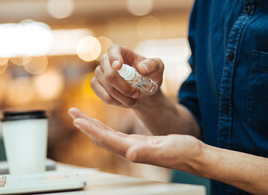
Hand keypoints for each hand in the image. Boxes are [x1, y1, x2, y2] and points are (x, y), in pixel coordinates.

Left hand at [68, 107, 203, 170]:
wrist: (194, 155)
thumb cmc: (184, 152)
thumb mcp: (167, 149)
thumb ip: (148, 152)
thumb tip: (129, 153)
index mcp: (133, 149)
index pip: (106, 138)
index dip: (91, 129)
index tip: (78, 119)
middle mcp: (130, 148)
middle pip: (102, 136)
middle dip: (86, 124)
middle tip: (73, 112)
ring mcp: (133, 146)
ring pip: (107, 135)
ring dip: (92, 125)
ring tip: (81, 116)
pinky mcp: (139, 142)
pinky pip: (116, 135)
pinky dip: (105, 128)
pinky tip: (102, 125)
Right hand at [91, 44, 163, 107]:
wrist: (142, 89)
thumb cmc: (150, 75)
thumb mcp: (158, 68)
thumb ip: (153, 65)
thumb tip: (141, 69)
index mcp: (120, 51)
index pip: (113, 51)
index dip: (114, 58)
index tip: (118, 67)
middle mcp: (106, 60)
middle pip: (110, 75)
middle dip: (125, 88)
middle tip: (138, 94)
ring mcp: (98, 72)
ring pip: (109, 89)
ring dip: (125, 98)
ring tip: (135, 99)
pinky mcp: (95, 85)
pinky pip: (106, 97)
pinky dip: (118, 102)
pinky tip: (126, 101)